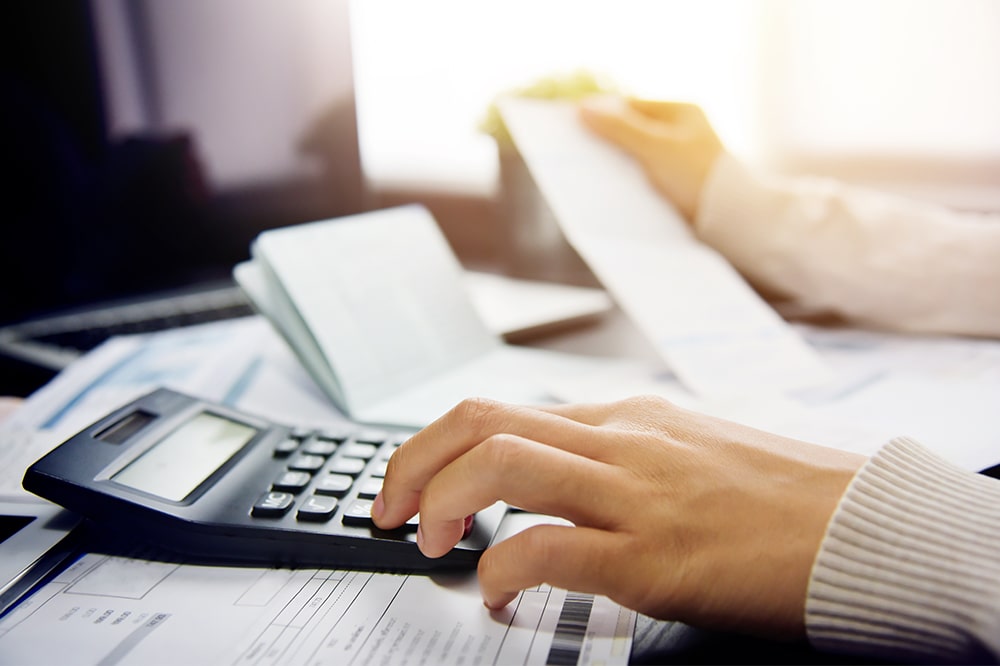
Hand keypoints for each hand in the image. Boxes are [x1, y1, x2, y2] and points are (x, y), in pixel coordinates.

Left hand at [373, 396, 864, 637]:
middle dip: (412, 461)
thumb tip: (555, 481)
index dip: (438, 444)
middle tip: (389, 509)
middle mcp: (621, 441)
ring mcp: (635, 493)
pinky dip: (501, 575)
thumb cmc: (781, 497)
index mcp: (626, 417)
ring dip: (441, 501)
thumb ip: (621, 458)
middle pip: (480, 420)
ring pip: (500, 465)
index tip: (411, 481)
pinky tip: (499, 599)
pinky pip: (547, 551)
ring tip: (431, 544)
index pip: (503, 410)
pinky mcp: (653, 556)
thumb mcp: (689, 451)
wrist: (863, 527)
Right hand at [579, 96, 724, 221]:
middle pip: (632, 129)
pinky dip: (629, 177)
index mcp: (681, 113)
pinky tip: (613, 187)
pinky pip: (646, 173)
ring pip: (637, 152)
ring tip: (588, 170)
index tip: (571, 122)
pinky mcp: (679, 182)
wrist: (732, 219)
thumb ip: (619, 128)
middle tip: (574, 148)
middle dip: (606, 138)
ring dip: (616, 160)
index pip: (630, 106)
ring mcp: (681, 157)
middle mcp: (682, 131)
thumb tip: (584, 108)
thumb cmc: (697, 176)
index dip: (601, 113)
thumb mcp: (654, 148)